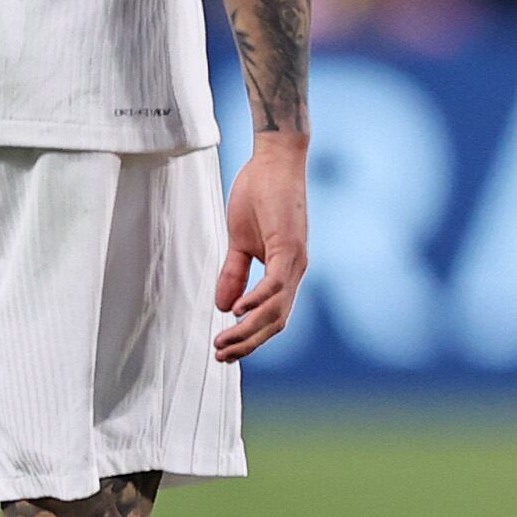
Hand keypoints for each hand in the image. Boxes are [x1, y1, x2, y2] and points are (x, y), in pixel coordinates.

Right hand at [215, 137, 309, 360]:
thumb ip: (234, 273)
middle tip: (220, 357)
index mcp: (285, 272)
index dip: (250, 337)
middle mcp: (295, 271)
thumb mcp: (240, 242)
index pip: (272, 316)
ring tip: (223, 342)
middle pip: (276, 321)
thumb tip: (224, 307)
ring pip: (276, 308)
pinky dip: (257, 300)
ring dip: (248, 329)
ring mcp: (295, 260)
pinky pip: (276, 282)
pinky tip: (237, 311)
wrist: (274, 160)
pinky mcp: (289, 245)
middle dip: (248, 343)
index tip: (225, 351)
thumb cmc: (260, 194)